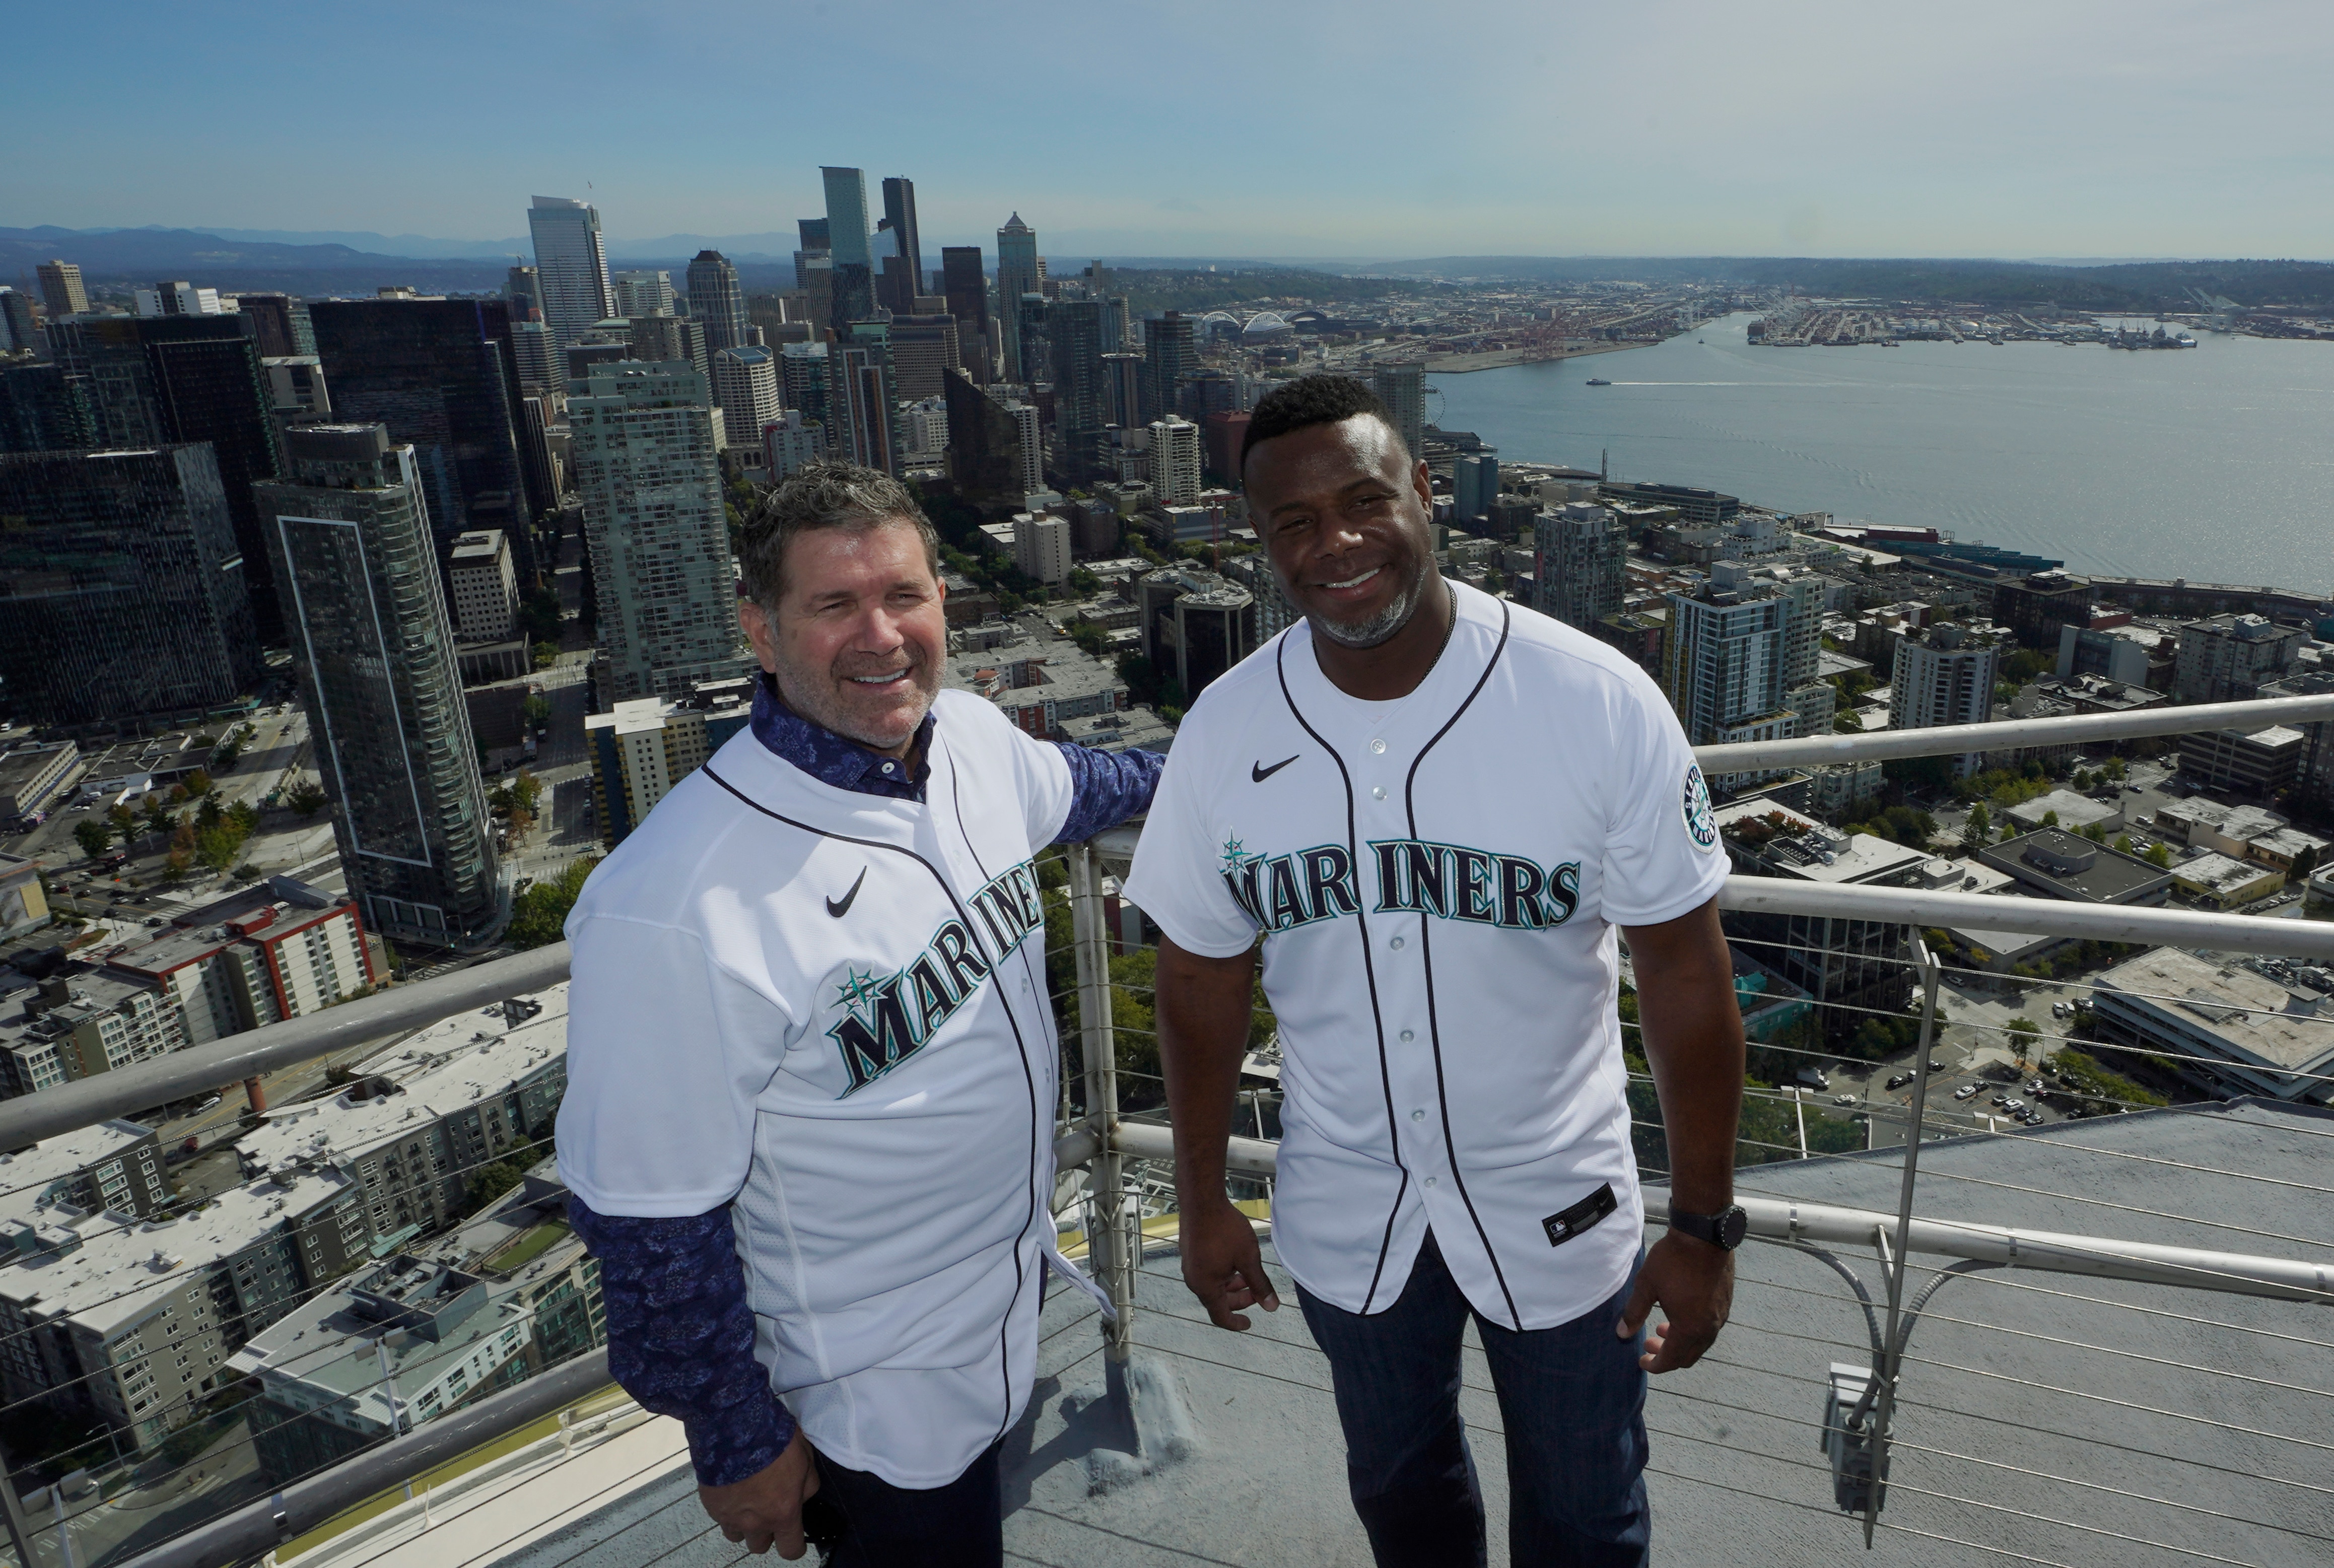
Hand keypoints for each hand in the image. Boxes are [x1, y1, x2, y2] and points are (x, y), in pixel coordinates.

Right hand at [698, 1424, 819, 1557]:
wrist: (736, 1427)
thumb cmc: (775, 1441)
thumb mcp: (805, 1459)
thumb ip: (807, 1486)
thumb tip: (802, 1497)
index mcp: (783, 1513)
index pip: (791, 1550)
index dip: (794, 1546)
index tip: (793, 1535)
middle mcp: (755, 1523)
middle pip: (760, 1547)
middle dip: (766, 1533)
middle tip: (768, 1510)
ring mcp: (730, 1516)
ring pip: (737, 1536)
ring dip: (744, 1525)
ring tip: (747, 1501)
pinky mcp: (711, 1506)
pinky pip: (721, 1517)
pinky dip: (727, 1509)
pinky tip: (732, 1488)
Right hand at [1179, 1198, 1279, 1329]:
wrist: (1202, 1201)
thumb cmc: (1225, 1230)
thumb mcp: (1248, 1259)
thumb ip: (1260, 1285)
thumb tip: (1271, 1307)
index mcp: (1206, 1287)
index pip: (1220, 1316)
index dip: (1236, 1323)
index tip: (1250, 1323)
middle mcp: (1194, 1280)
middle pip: (1217, 1301)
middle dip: (1238, 1300)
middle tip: (1257, 1292)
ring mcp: (1190, 1266)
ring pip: (1212, 1285)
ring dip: (1231, 1286)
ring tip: (1248, 1274)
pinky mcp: (1190, 1253)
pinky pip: (1207, 1273)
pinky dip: (1222, 1275)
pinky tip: (1234, 1261)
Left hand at [1616, 1230, 1733, 1372]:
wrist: (1704, 1235)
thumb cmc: (1673, 1260)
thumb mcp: (1646, 1285)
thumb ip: (1634, 1312)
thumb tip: (1622, 1333)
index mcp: (1690, 1328)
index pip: (1672, 1359)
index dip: (1655, 1364)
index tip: (1642, 1361)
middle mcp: (1709, 1327)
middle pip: (1689, 1356)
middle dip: (1667, 1355)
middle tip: (1648, 1344)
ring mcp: (1721, 1315)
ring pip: (1700, 1342)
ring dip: (1680, 1342)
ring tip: (1660, 1328)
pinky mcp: (1725, 1302)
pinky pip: (1709, 1328)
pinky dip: (1693, 1330)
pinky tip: (1679, 1314)